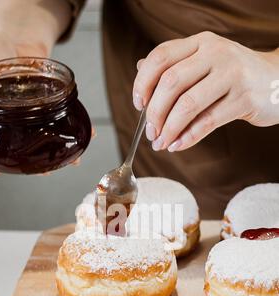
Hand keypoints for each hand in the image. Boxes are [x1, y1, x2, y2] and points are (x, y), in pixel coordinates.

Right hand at [0, 0, 72, 176]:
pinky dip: (74, 131)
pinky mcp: (45, 112)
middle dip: (30, 166)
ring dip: (56, 155)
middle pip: (14, 153)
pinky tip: (89, 134)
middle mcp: (7, 125)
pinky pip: (58, 125)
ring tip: (71, 161)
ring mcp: (27, 121)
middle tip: (43, 171)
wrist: (16, 36)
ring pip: (39, 145)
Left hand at [133, 31, 278, 151]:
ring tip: (162, 142)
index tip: (138, 105)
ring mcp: (232, 75)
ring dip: (169, 129)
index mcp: (201, 43)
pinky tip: (178, 145)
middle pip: (170, 82)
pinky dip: (188, 137)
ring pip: (188, 104)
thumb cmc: (235, 75)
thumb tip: (140, 71)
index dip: (143, 83)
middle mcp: (215, 53)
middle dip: (154, 112)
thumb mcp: (206, 62)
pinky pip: (208, 121)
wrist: (278, 80)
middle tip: (151, 132)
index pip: (160, 57)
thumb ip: (175, 66)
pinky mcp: (244, 99)